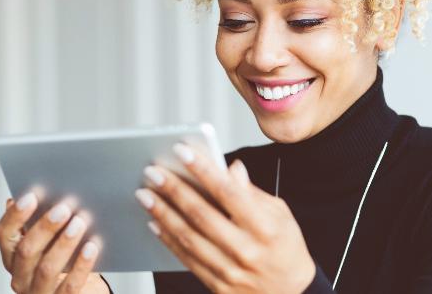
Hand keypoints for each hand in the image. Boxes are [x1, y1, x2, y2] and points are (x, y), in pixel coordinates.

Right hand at [0, 193, 108, 293]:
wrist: (80, 292)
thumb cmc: (62, 260)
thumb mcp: (48, 240)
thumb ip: (40, 220)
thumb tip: (42, 192)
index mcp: (12, 255)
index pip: (5, 234)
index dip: (16, 215)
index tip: (32, 196)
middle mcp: (20, 276)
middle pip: (26, 250)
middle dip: (45, 227)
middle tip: (65, 207)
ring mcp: (38, 292)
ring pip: (47, 268)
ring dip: (64, 243)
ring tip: (80, 223)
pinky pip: (70, 286)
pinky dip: (81, 265)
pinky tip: (92, 247)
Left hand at [135, 143, 315, 293]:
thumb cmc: (285, 248)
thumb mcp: (280, 214)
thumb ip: (251, 192)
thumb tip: (231, 168)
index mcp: (265, 227)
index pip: (228, 192)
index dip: (203, 169)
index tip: (182, 151)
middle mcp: (246, 249)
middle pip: (202, 214)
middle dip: (173, 190)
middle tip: (153, 172)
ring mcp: (230, 270)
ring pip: (188, 237)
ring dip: (163, 213)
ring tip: (146, 194)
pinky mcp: (218, 285)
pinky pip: (186, 258)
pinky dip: (168, 238)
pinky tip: (155, 221)